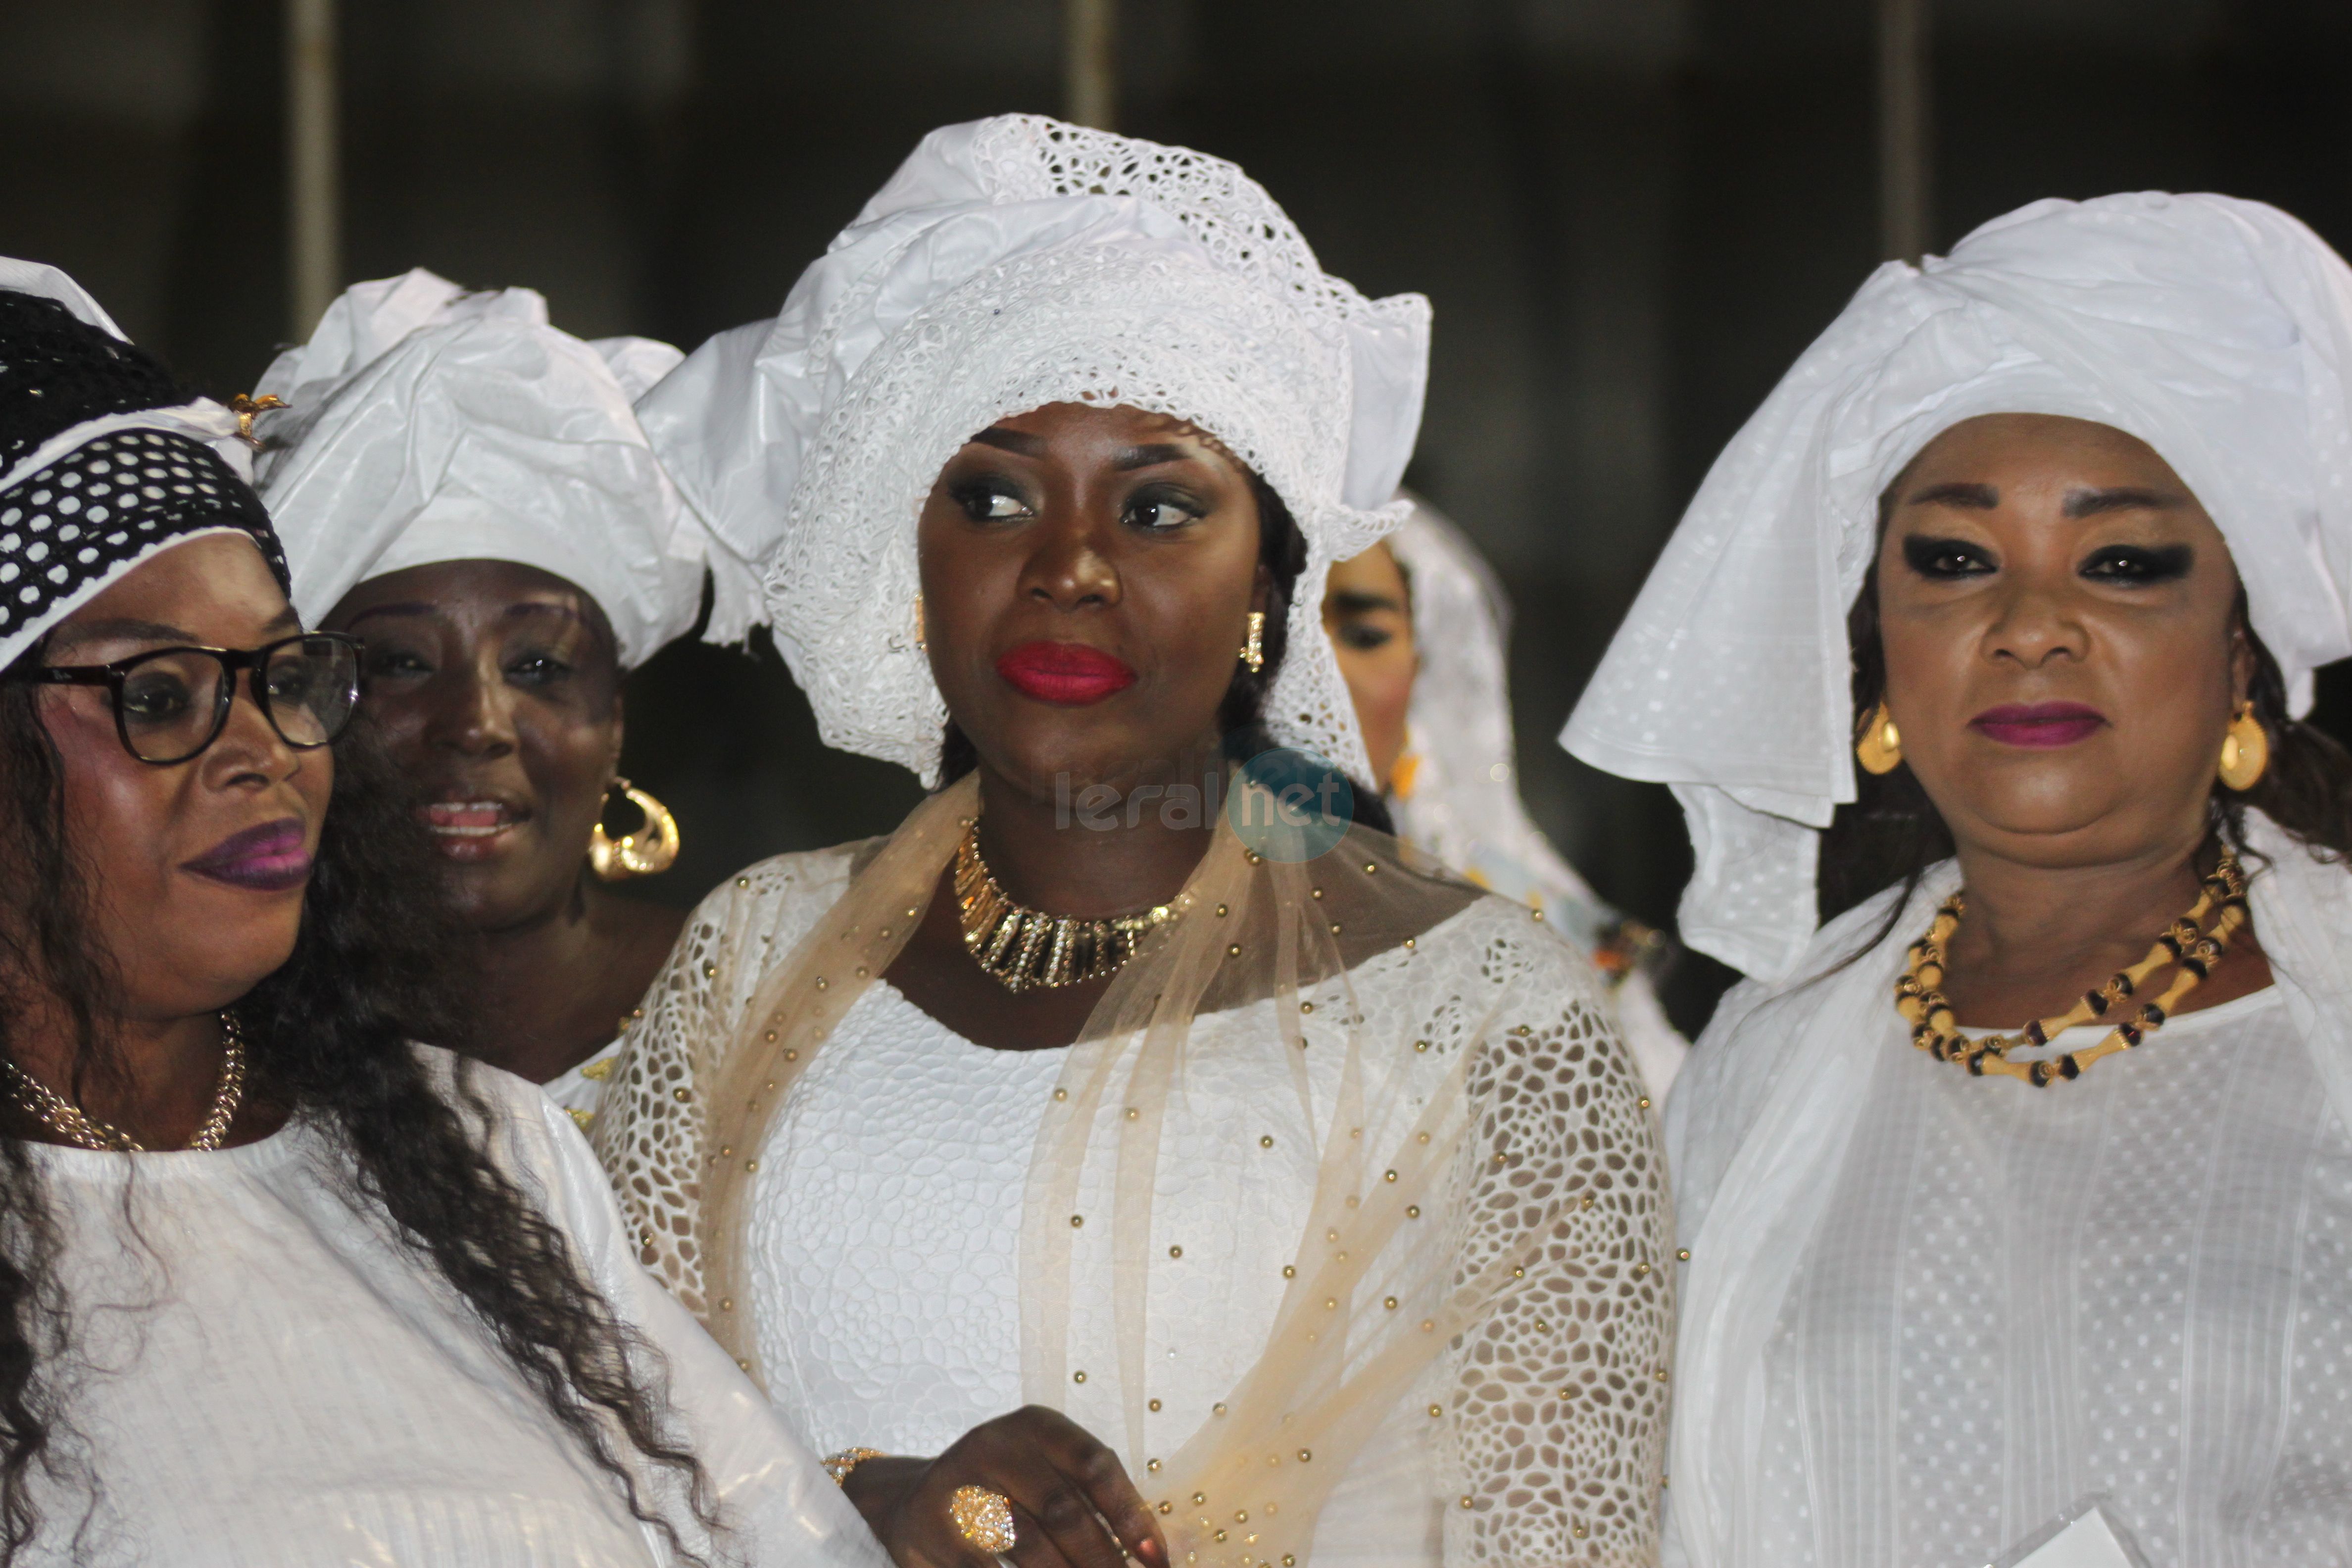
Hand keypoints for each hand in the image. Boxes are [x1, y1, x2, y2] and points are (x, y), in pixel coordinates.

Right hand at [842, 1406, 1167, 1567]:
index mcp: (1037, 1427)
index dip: (1130, 1514)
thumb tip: (1150, 1555)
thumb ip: (1090, 1506)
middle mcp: (997, 1444)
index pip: (1095, 1465)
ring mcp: (959, 1482)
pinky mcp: (929, 1524)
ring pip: (1028, 1543)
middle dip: (1102, 1559)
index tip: (1156, 1560)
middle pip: (1064, 1508)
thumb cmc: (1002, 1495)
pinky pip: (985, 1567)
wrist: (911, 1501)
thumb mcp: (1044, 1478)